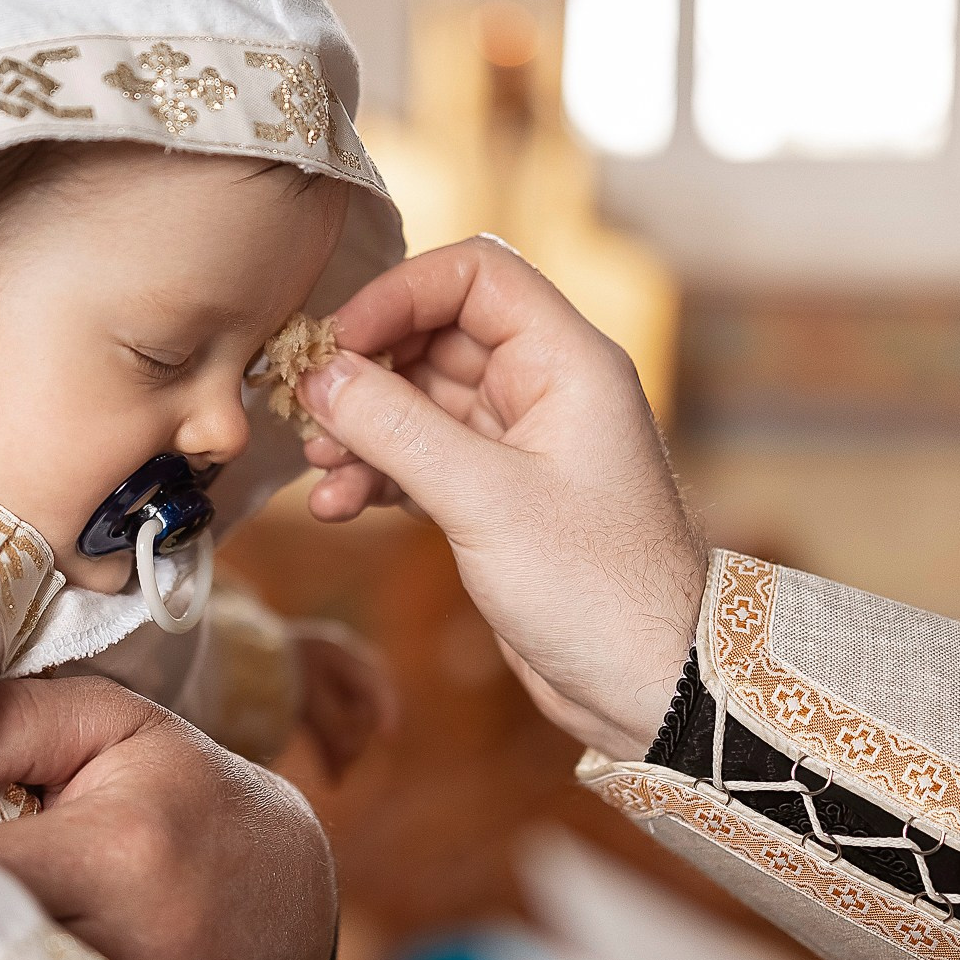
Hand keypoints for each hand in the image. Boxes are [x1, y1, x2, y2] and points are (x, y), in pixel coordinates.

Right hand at [296, 236, 703, 758]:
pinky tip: (337, 507)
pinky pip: (423, 458)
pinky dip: (378, 474)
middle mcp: (545, 390)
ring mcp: (521, 444)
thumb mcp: (485, 500)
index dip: (398, 295)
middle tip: (308, 409)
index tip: (338, 342)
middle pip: (436, 336)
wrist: (650, 683)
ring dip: (363, 428)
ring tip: (321, 468)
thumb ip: (397, 428)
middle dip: (366, 370)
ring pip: (421, 401)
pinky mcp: (499, 496)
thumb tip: (321, 375)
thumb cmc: (597, 586)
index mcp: (566, 363)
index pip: (474, 276)